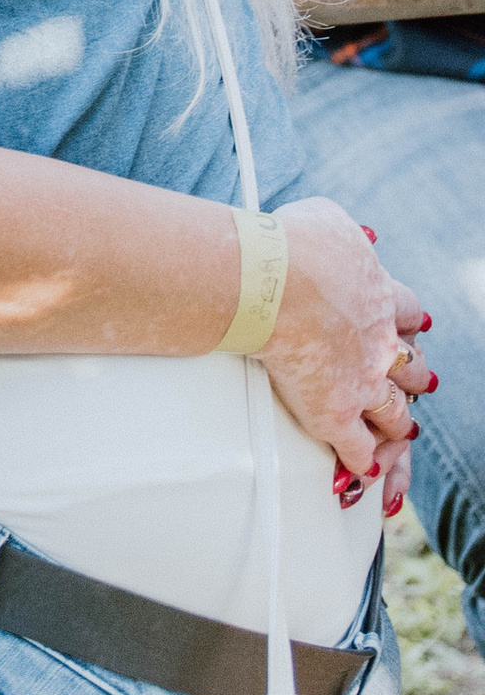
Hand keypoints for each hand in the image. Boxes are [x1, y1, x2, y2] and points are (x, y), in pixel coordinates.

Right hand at [258, 198, 433, 495]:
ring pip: (395, 414)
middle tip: (420, 383)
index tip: (413, 324)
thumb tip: (349, 231)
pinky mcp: (336, 413)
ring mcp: (362, 382)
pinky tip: (360, 473)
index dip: (410, 320)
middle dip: (416, 377)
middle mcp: (379, 343)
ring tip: (403, 430)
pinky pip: (358, 450)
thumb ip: (344, 232)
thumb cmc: (293, 246)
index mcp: (379, 295)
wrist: (275, 281)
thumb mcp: (328, 221)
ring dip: (399, 424)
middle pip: (411, 368)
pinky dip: (362, 464)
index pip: (408, 312)